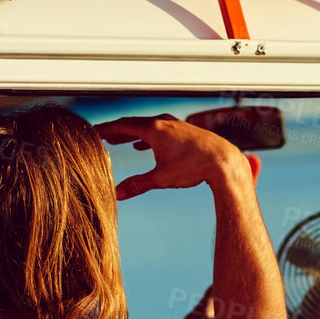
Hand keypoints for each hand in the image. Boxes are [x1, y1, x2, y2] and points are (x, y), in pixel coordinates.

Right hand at [96, 115, 258, 199]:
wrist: (224, 162)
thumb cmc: (195, 167)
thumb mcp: (161, 178)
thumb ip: (137, 185)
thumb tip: (117, 195)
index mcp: (154, 130)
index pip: (122, 125)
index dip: (106, 129)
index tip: (94, 131)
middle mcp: (163, 123)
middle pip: (133, 124)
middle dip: (116, 131)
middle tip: (102, 135)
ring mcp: (175, 126)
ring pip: (147, 127)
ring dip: (132, 133)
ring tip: (120, 140)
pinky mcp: (185, 132)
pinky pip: (160, 131)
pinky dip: (148, 137)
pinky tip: (145, 146)